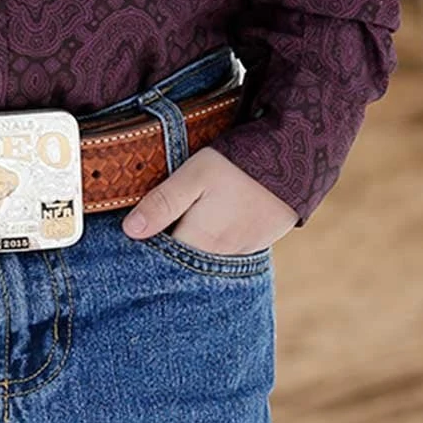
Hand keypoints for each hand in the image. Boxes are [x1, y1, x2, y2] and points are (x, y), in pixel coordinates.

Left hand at [121, 145, 297, 252]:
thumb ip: (163, 203)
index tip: (133, 238)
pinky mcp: (256, 244)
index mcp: (200, 241)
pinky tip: (206, 228)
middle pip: (185, 263)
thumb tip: (130, 231)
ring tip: (177, 228)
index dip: (146, 248)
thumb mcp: (194, 175)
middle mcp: (221, 256)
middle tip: (152, 233)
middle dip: (167, 254)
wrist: (293, 159)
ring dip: (191, 250)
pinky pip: (226, 254)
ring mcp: (241, 252)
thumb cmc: (237, 164)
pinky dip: (212, 246)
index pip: (163, 259)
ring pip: (206, 260)